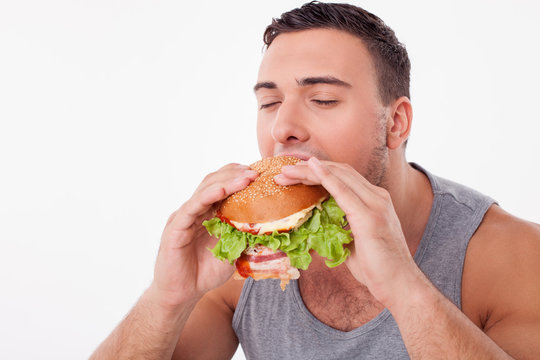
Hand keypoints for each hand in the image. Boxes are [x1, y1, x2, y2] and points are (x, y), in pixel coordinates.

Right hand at [150, 163, 257, 307]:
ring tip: (245, 177)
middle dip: (235, 174)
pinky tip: (221, 190)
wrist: (182, 294)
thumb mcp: (232, 253)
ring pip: (204, 190)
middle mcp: (195, 210)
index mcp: (207, 213)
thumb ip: (246, 239)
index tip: (261, 174)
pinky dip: (207, 196)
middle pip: (214, 182)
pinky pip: (192, 207)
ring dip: (226, 182)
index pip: (223, 187)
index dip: (240, 178)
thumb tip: (272, 231)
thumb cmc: (204, 273)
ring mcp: (184, 216)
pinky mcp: (175, 227)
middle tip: (256, 172)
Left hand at [274, 157, 418, 305]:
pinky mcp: (368, 216)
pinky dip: (325, 176)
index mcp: (374, 202)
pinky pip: (342, 190)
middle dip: (309, 169)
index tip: (295, 176)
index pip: (343, 178)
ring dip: (309, 172)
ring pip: (338, 176)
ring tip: (286, 171)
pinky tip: (311, 168)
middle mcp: (377, 197)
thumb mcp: (354, 245)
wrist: (400, 286)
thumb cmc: (378, 270)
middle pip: (339, 172)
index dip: (318, 173)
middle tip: (283, 172)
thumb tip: (318, 234)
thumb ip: (340, 233)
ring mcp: (375, 204)